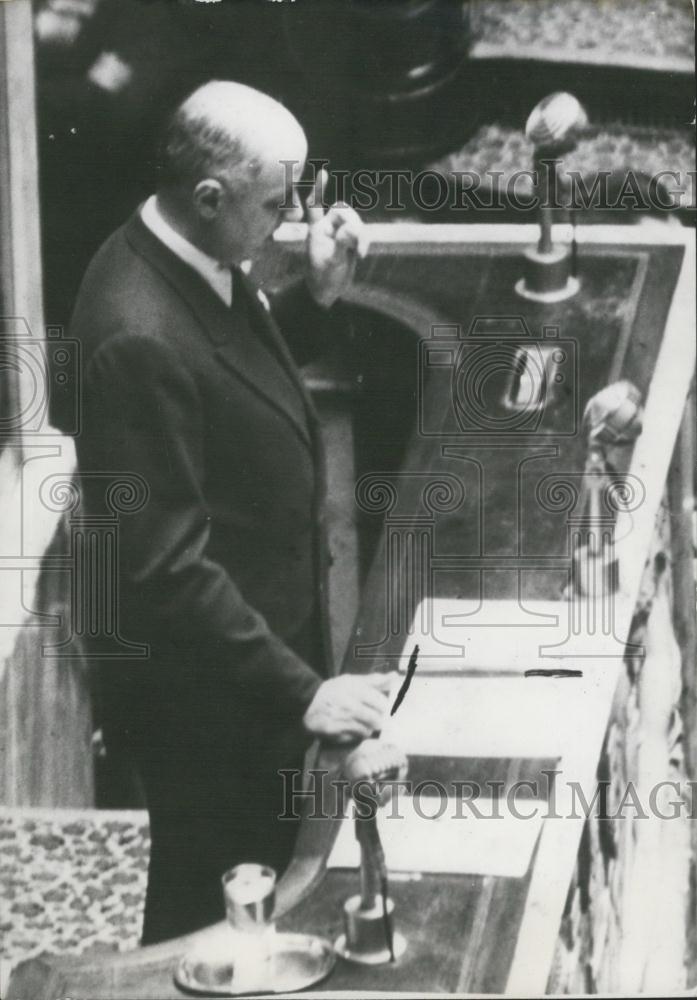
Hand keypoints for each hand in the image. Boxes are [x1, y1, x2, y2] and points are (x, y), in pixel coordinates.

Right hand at [302, 673, 393, 743]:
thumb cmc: (334, 691)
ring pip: (367, 730)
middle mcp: (347, 703)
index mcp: (353, 688)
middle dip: (377, 719)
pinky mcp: (334, 732)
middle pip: (376, 719)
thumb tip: (395, 676)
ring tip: (359, 721)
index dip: (383, 706)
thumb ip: (374, 680)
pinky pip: (355, 737)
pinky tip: (349, 727)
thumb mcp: (352, 680)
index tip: (381, 707)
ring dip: (367, 728)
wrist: (308, 703)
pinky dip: (356, 734)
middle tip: (373, 716)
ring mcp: (340, 719)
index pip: (381, 702)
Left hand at [305, 169, 368, 307]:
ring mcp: (339, 235)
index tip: (324, 173)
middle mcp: (327, 229)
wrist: (327, 294)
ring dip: (360, 234)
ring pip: (354, 222)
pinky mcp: (349, 243)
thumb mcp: (332, 261)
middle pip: (343, 211)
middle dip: (353, 223)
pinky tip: (362, 253)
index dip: (320, 189)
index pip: (316, 205)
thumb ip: (341, 243)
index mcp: (317, 230)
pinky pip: (359, 233)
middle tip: (357, 244)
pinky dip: (362, 240)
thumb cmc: (323, 279)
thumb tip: (352, 229)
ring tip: (359, 252)